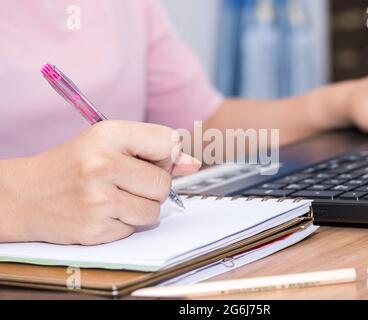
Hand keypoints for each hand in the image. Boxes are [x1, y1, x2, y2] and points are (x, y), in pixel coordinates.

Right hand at [0, 121, 200, 244]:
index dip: (166, 154)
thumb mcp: (107, 143)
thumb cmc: (71, 165)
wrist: (25, 195)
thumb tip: (192, 164)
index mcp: (108, 134)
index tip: (153, 159)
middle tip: (127, 180)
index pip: (168, 141)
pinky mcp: (96, 229)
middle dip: (152, 185)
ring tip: (113, 196)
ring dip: (140, 207)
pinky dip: (124, 223)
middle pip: (164, 182)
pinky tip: (103, 212)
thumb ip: (154, 150)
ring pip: (154, 210)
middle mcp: (103, 165)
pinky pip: (134, 229)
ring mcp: (98, 199)